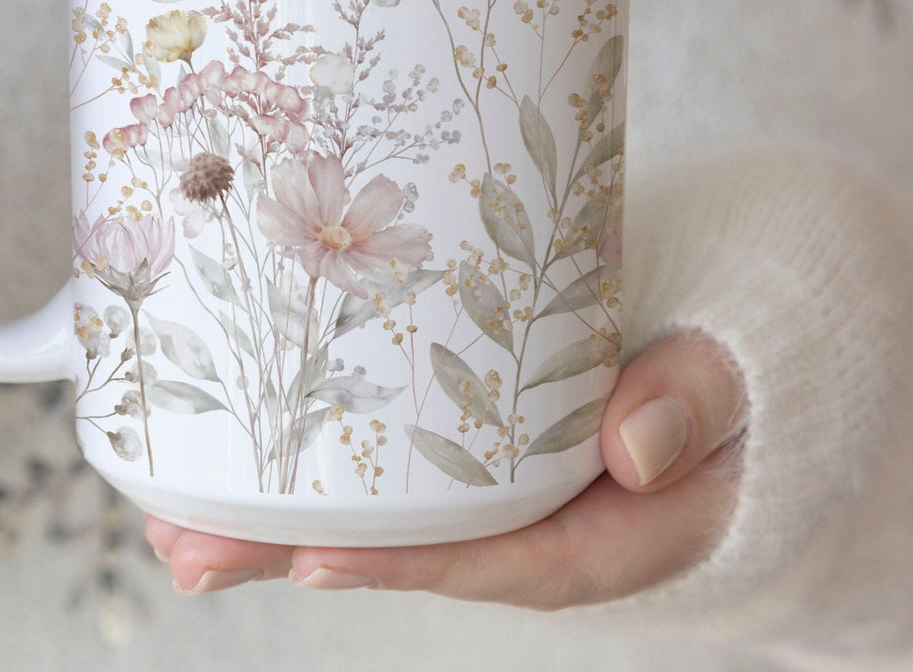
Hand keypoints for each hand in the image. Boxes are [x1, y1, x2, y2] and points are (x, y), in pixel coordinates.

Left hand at [145, 331, 747, 605]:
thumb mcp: (743, 378)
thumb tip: (637, 445)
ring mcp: (498, 477)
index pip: (500, 557)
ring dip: (275, 513)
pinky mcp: (472, 435)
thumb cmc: (738, 367)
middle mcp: (538, 515)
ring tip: (170, 515)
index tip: (314, 557)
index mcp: (608, 525)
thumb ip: (699, 398)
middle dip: (294, 552)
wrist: (739, 350)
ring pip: (384, 507)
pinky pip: (392, 458)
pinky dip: (313, 461)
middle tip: (187, 550)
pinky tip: (232, 451)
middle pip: (412, 546)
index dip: (407, 563)